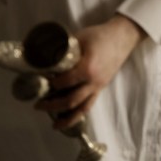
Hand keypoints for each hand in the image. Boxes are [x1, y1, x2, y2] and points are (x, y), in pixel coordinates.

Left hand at [34, 15, 144, 129]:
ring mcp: (99, 86)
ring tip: (55, 125)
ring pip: (82, 108)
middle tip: (38, 105)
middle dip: (52, 105)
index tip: (39, 83)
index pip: (64, 83)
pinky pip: (90, 105)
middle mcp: (94, 81)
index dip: (50, 85)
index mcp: (87, 68)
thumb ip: (64, 49)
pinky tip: (70, 118)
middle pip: (70, 101)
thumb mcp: (79, 38)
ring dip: (67, 118)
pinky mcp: (102, 87)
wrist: (122, 37)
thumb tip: (45, 56)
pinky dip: (79, 114)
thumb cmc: (100, 35)